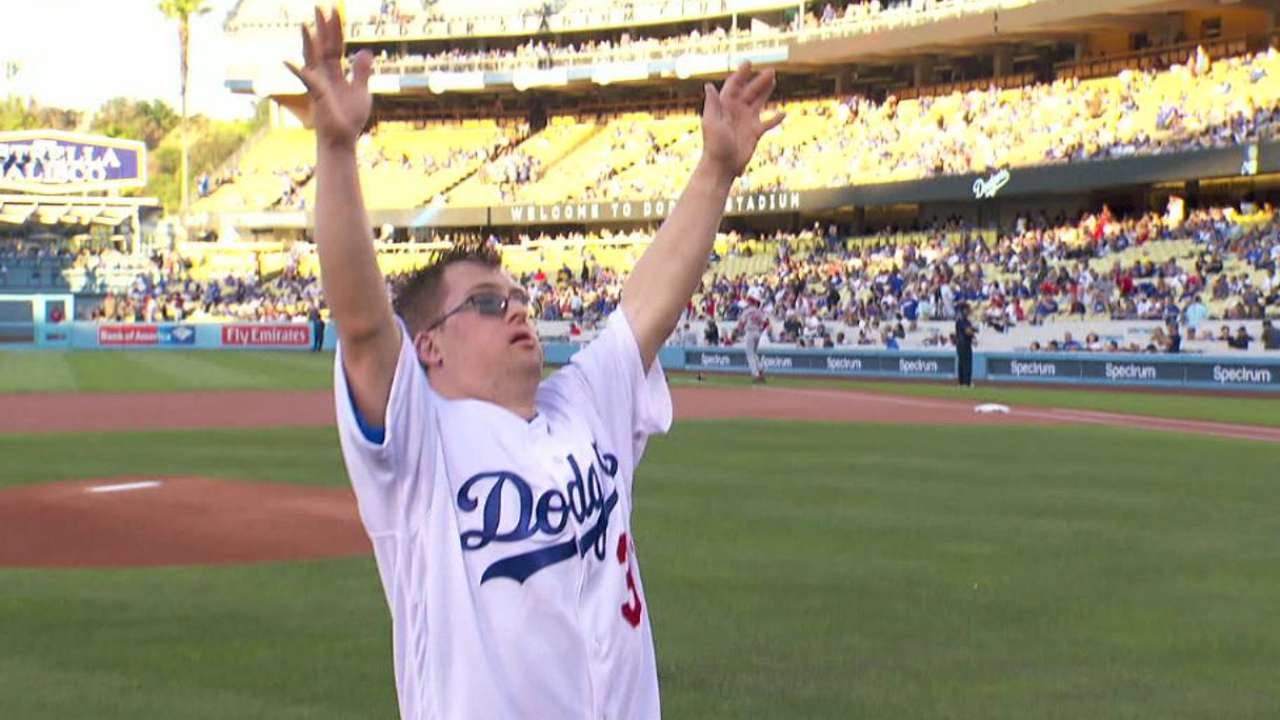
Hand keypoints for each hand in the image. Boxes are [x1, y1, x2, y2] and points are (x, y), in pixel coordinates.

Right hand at [285, 7, 371, 148]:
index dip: (336, 30)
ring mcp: (319, 84)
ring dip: (309, 43)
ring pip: (313, 59)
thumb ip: (361, 73)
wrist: (343, 139)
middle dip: (322, 27)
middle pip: (324, 47)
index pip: (336, 46)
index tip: (335, 11)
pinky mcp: (317, 95)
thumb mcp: (361, 92)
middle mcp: (325, 75)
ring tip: (305, 26)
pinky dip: (298, 71)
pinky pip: (307, 81)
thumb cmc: (350, 118)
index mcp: (336, 73)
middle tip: (319, 6)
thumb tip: (364, 52)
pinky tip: (287, 62)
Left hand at [700, 62, 784, 179]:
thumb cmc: (715, 145)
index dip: (741, 74)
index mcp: (725, 106)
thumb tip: (709, 85)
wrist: (722, 166)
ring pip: (758, 102)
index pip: (734, 86)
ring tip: (774, 80)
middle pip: (749, 91)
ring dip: (766, 92)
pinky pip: (767, 123)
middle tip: (771, 71)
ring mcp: (746, 121)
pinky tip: (783, 113)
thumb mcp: (712, 122)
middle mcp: (736, 111)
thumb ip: (713, 104)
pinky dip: (775, 119)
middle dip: (759, 81)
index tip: (749, 63)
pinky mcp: (754, 133)